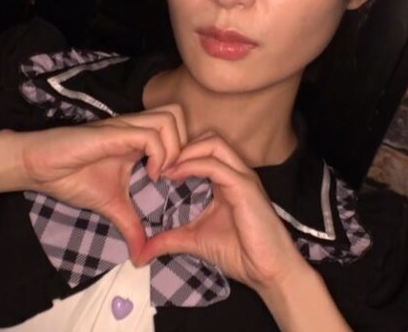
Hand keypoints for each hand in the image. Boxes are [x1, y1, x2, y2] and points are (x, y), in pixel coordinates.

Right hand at [16, 103, 187, 258]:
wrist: (39, 167)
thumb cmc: (72, 178)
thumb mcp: (111, 206)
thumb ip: (131, 226)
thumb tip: (140, 258)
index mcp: (138, 140)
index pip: (178, 129)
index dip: (184, 152)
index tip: (175, 180)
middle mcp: (136, 128)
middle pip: (179, 115)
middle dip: (185, 145)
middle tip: (173, 173)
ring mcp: (126, 127)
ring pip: (171, 118)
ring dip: (174, 148)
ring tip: (160, 173)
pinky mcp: (114, 132)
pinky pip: (150, 135)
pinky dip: (158, 154)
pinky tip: (148, 174)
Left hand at [133, 131, 307, 293]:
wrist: (267, 270)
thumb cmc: (240, 253)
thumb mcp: (195, 241)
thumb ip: (169, 239)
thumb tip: (140, 252)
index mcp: (227, 179)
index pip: (204, 149)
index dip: (179, 153)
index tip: (155, 168)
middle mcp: (237, 173)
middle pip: (209, 138)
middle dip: (181, 145)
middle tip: (159, 164)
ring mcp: (242, 177)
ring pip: (213, 143)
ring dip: (185, 151)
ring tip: (165, 168)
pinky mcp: (245, 188)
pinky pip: (216, 165)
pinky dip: (192, 165)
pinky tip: (174, 175)